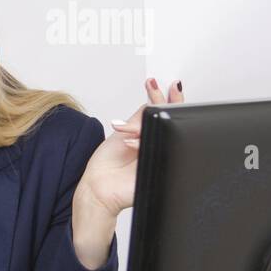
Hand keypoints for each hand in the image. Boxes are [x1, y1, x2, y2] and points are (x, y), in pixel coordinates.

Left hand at [80, 78, 185, 216]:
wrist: (99, 187)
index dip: (168, 98)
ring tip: (126, 131)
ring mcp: (162, 156)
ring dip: (145, 126)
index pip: (166, 114)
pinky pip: (163, 149)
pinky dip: (144, 142)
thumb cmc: (108, 164)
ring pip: (167, 132)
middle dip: (163, 103)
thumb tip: (154, 98)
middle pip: (172, 120)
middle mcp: (159, 144)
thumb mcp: (123, 132)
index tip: (162, 83)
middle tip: (155, 88)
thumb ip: (141, 116)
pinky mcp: (163, 169)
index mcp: (151, 135)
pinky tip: (130, 143)